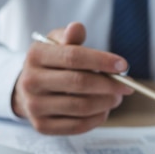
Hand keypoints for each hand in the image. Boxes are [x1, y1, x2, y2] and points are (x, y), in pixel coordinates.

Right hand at [13, 22, 133, 134]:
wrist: (28, 89)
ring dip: (107, 102)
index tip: (124, 66)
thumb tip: (77, 27)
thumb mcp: (58, 44)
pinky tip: (104, 110)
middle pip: (80, 83)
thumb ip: (70, 37)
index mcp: (35, 55)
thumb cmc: (52, 64)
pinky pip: (78, 125)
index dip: (102, 61)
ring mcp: (34, 106)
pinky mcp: (42, 126)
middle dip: (109, 85)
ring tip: (116, 97)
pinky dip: (98, 118)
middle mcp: (30, 82)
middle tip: (126, 86)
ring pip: (81, 107)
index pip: (73, 57)